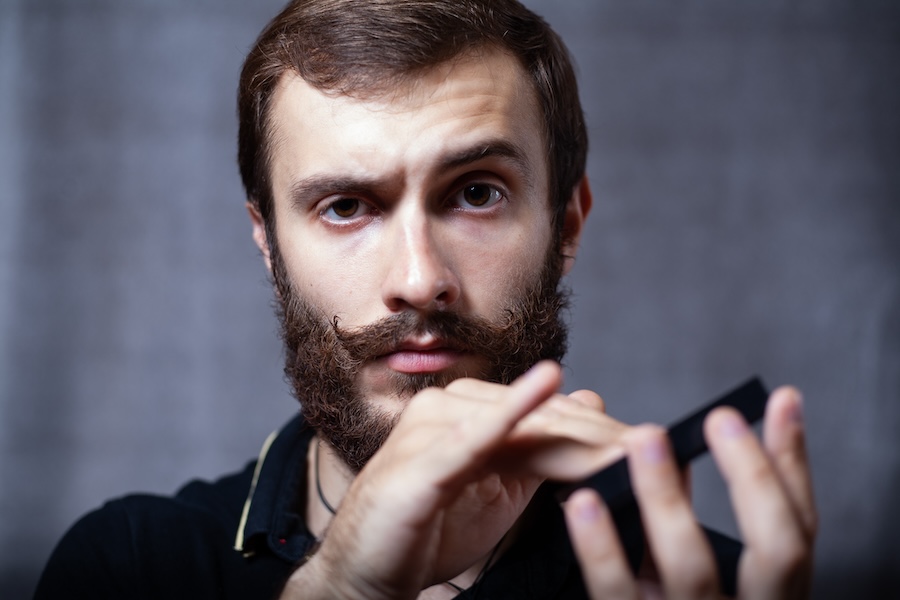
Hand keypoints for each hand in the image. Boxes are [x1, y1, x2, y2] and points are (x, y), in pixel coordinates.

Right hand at [284, 361, 626, 599]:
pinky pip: (470, 436)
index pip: (551, 417)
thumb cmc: (429, 528)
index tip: (656, 449)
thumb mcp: (499, 488)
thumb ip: (538, 448)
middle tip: (656, 449)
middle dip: (602, 437)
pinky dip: (509, 413)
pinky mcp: (420, 460)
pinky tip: (546, 385)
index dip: (603, 434)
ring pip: (520, 426)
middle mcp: (453, 407)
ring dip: (578, 435)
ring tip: (628, 443)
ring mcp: (433, 428)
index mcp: (473, 412)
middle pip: (542, 417)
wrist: (366, 570)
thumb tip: (587, 401)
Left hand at [564, 386, 816, 598]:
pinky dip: (602, 548)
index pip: (799, 532)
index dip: (792, 465)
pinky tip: (582, 504)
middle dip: (751, 479)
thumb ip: (688, 524)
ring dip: (669, 498)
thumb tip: (694, 447)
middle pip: (775, 552)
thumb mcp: (688, 578)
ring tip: (644, 438)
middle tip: (719, 417)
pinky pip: (618, 595)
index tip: (780, 401)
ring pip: (693, 569)